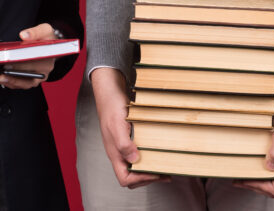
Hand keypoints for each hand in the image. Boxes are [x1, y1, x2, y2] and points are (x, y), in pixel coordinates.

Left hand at [0, 23, 57, 89]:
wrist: (49, 47)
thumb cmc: (46, 39)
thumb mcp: (45, 30)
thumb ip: (36, 32)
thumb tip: (24, 35)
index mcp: (47, 62)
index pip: (33, 66)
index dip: (20, 65)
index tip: (8, 63)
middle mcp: (41, 74)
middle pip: (23, 78)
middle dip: (7, 74)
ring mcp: (33, 80)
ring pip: (17, 83)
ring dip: (1, 79)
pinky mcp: (25, 82)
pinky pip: (13, 84)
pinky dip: (1, 79)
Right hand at [90, 67, 169, 187]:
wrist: (110, 93)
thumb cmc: (111, 108)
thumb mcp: (117, 125)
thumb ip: (123, 144)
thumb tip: (133, 159)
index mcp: (114, 153)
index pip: (124, 178)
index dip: (140, 180)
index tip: (155, 173)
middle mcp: (118, 152)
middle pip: (130, 176)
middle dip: (147, 178)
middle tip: (164, 174)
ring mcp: (123, 146)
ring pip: (135, 167)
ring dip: (148, 170)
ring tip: (163, 168)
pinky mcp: (128, 139)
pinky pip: (138, 155)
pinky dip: (148, 158)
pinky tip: (157, 154)